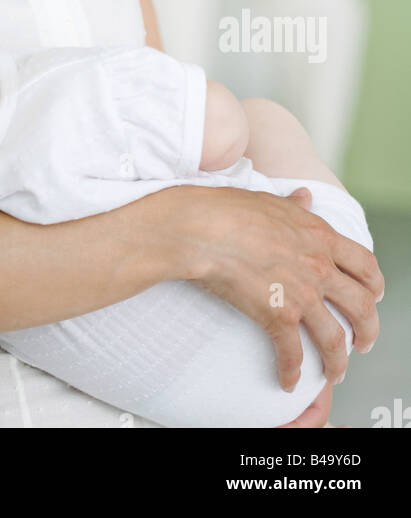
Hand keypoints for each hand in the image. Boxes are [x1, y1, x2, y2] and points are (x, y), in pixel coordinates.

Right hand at [159, 183, 382, 390]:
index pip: (366, 265)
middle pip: (362, 307)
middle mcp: (319, 267)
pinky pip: (293, 354)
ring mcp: (301, 294)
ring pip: (335, 340)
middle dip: (368, 331)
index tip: (373, 298)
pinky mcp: (278, 316)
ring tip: (334, 374)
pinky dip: (291, 372)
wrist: (202, 228)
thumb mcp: (271, 201)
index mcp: (321, 237)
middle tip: (363, 344)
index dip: (374, 287)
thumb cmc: (229, 209)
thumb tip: (306, 196)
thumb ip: (295, 205)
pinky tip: (287, 381)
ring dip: (338, 363)